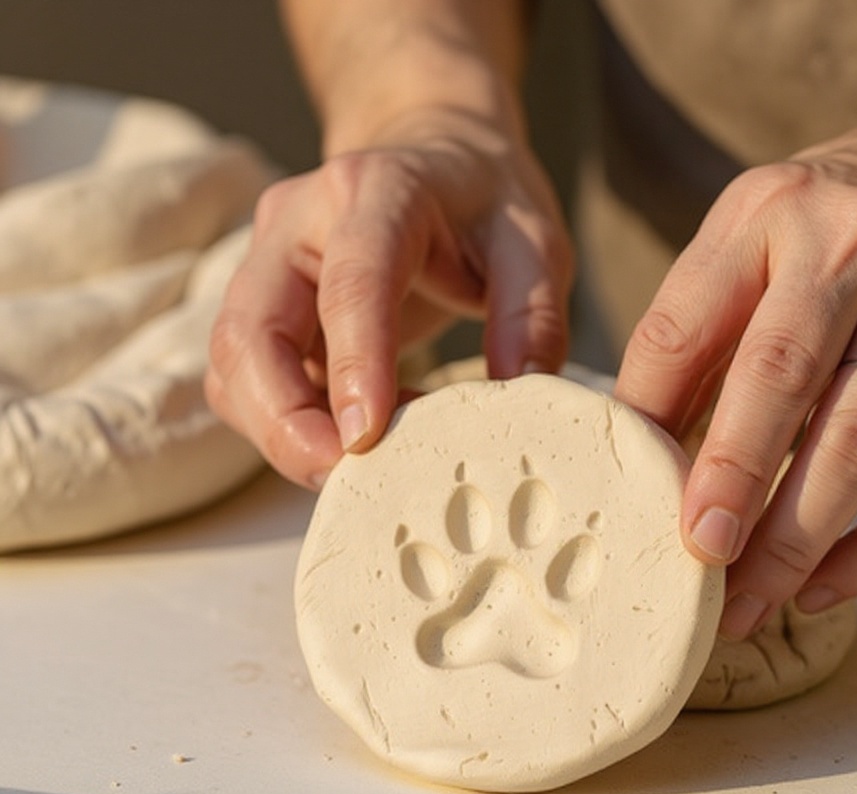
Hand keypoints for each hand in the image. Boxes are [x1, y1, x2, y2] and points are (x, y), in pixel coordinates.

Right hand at [206, 108, 572, 488]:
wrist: (433, 163)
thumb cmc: (481, 204)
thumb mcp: (534, 243)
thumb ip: (532, 314)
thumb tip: (517, 389)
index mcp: (376, 191)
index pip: (351, 278)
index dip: (353, 360)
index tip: (364, 435)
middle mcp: (298, 223)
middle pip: (252, 329)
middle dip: (284, 420)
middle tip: (341, 478)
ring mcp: (267, 265)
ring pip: (234, 364)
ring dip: (279, 432)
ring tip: (354, 469)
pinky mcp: (262, 310)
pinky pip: (245, 380)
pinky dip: (283, 426)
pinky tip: (344, 442)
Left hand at [615, 101, 856, 637]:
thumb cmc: (839, 226)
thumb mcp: (753, 240)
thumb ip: (698, 333)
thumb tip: (642, 451)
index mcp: (767, 215)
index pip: (683, 327)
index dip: (648, 417)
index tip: (628, 493)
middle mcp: (855, 251)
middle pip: (780, 382)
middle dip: (732, 483)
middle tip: (698, 558)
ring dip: (798, 541)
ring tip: (750, 603)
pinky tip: (825, 587)